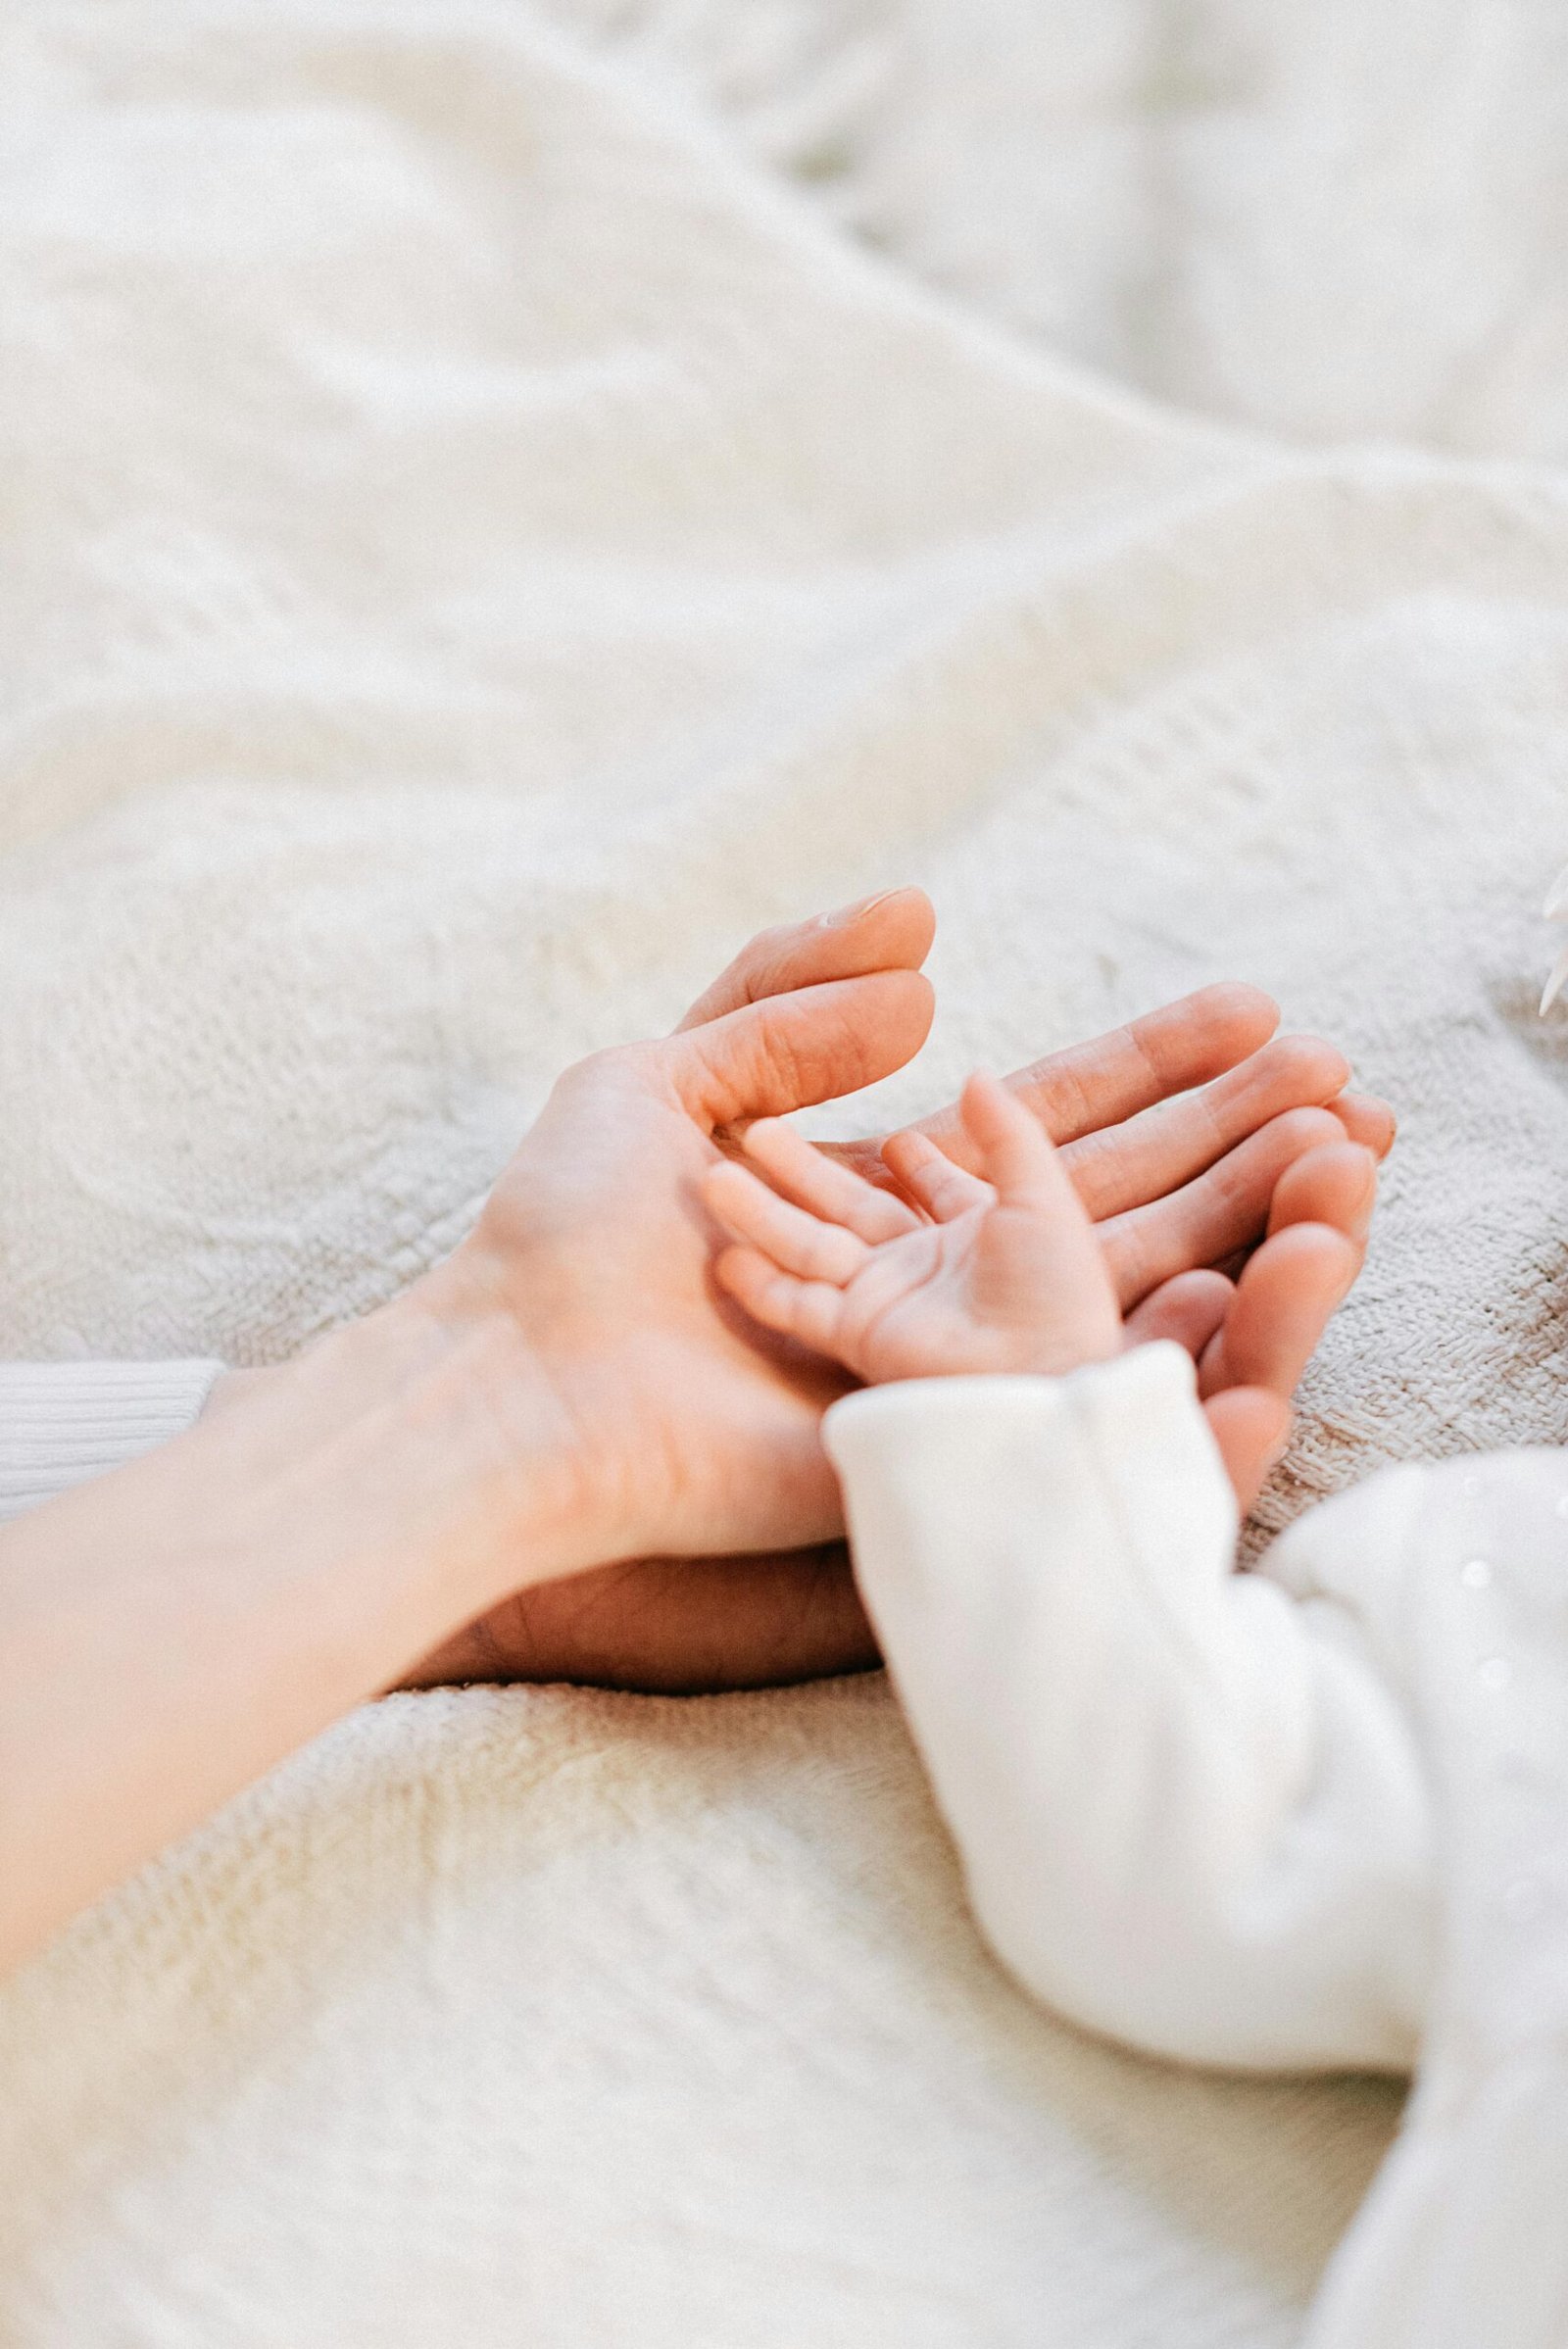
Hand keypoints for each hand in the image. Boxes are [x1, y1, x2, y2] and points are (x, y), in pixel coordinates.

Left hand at [408, 893, 1391, 1687]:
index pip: (1054, 1123)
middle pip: (1117, 1205)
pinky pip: (1082, 1414)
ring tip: (1345, 1179)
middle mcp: (932, 1286)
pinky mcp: (942, 1452)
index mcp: (880, 1200)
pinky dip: (1182, 1370)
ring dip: (1245, 1240)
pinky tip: (1261, 1299)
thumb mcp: (661, 1077)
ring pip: (1125, 1301)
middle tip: (1351, 1090)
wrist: (519, 1383)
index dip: (1157, 1072)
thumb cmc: (568, 1237)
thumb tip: (934, 964)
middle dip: (1233, 1145)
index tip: (1258, 1017)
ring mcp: (946, 1377)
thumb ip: (786, 1004)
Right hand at [708, 1073, 1123, 1380]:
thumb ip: (1005, 1131)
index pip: (936, 1190)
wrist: (1040, 1377)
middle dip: (805, 1171)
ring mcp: (888, 1300)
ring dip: (764, 1212)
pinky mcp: (859, 1335)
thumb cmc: (1053, 1290)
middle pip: (851, 1208)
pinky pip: (797, 1305)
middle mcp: (926, 1267)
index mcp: (978, 1231)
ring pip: (811, 1246)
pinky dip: (761, 1284)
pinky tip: (726, 1254)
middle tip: (758, 1131)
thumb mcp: (1039, 1192)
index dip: (919, 1165)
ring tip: (715, 1172)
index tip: (894, 1140)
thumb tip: (975, 1073)